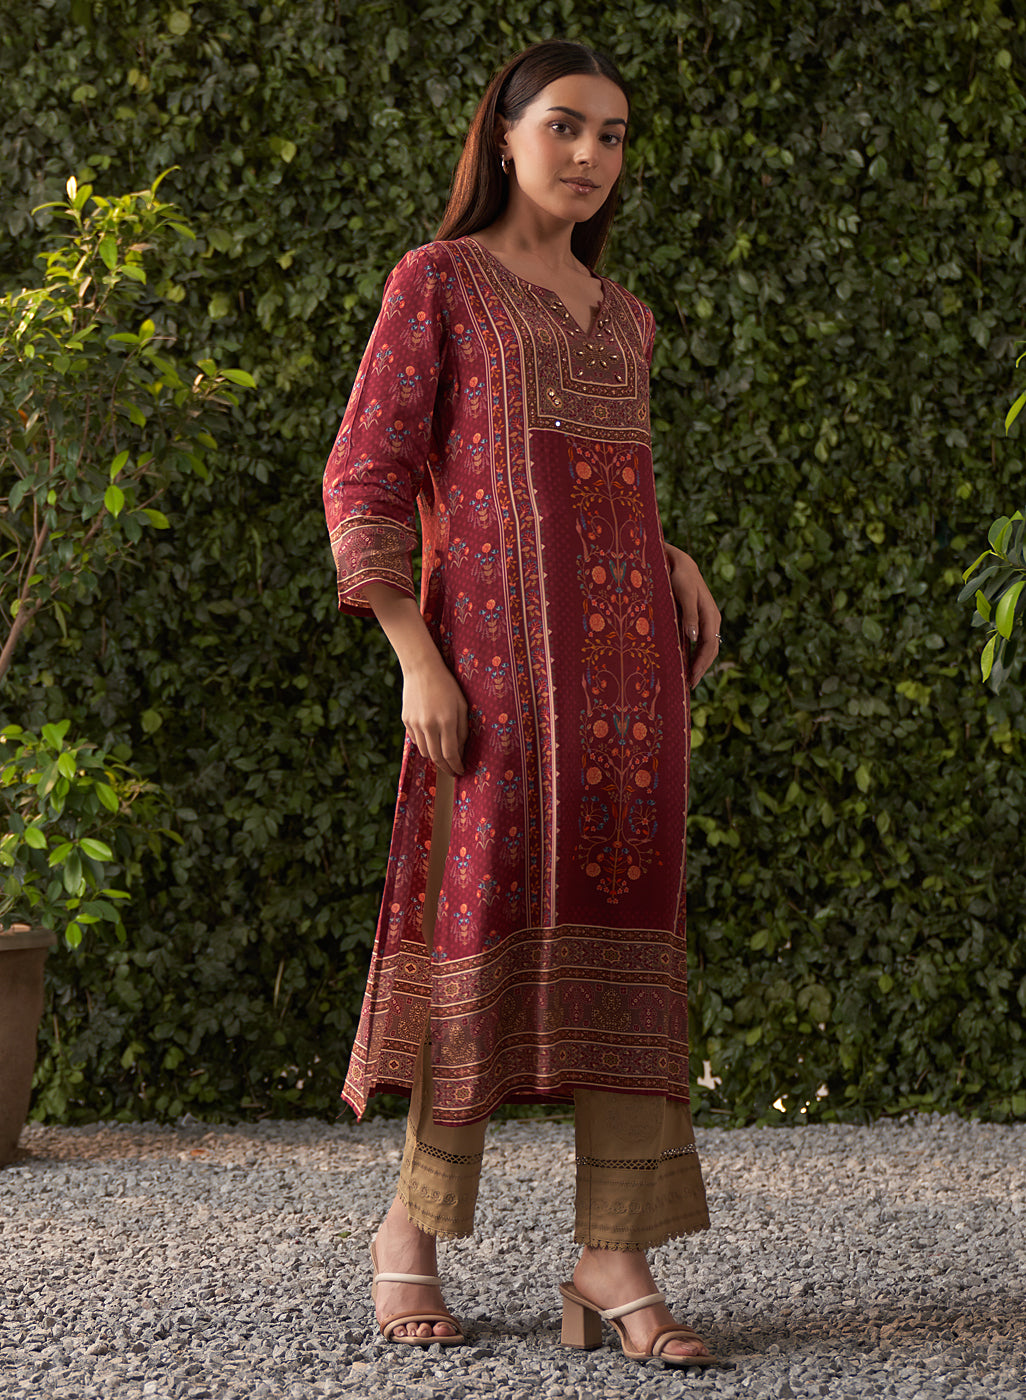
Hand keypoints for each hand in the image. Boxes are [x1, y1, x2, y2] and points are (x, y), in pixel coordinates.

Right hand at [363, 582, 469, 775]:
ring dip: (435, 759)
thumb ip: (462, 729)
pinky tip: (432, 743)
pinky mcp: (406, 721)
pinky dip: (425, 746)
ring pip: (425, 751)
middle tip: (453, 772)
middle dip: (446, 768)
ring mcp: (415, 724)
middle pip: (437, 757)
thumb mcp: (462, 705)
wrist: (422, 669)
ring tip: (443, 759)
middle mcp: (429, 725)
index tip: (461, 771)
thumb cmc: (447, 685)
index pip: (451, 754)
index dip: (457, 766)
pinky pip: (416, 740)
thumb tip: (461, 750)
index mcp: (446, 721)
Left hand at [664, 542, 720, 688]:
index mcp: (711, 615)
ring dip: (700, 663)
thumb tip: (693, 638)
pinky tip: (687, 661)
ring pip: (708, 647)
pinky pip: (702, 641)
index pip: (709, 646)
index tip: (692, 679)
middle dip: (701, 668)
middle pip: (711, 650)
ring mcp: (708, 619)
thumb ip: (689, 615)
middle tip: (689, 685)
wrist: (680, 562)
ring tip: (689, 678)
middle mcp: (713, 619)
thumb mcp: (684, 594)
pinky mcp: (700, 618)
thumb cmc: (680, 576)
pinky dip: (696, 654)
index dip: (701, 664)